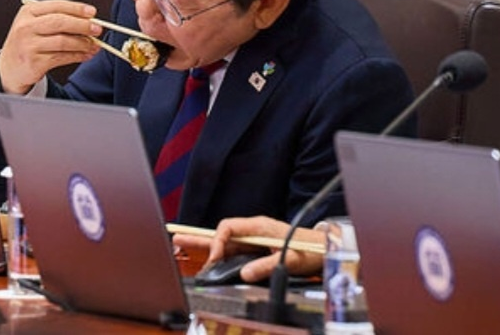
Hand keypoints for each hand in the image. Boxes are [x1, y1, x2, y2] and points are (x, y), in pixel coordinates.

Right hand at [0, 0, 102, 93]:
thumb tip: (88, 20)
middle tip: (97, 29)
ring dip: (82, 43)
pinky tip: (85, 55)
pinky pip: (61, 57)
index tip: (92, 12)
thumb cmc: (27, 42)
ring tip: (93, 45)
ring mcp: (28, 45)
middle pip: (60, 22)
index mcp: (28, 12)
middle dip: (82, 25)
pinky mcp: (34, 63)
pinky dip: (77, 56)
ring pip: (63, 41)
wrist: (9, 67)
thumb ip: (57, 19)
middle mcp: (26, 27)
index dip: (76, 8)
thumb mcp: (35, 24)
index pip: (56, 5)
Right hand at [189, 216, 324, 282]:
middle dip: (199, 236)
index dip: (217, 242)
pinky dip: (218, 255)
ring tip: (183, 245)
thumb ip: (266, 265)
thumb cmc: (308, 249)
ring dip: (206, 245)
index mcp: (257, 226)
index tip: (215, 260)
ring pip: (224, 242)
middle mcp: (252, 231)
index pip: (227, 228)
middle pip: (220, 232)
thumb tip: (244, 273)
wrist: (322, 249)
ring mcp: (253, 240)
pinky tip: (208, 260)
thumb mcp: (289, 258)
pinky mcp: (255, 250)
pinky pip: (232, 251)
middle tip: (177, 236)